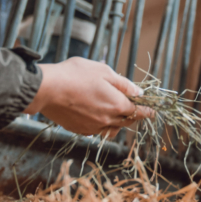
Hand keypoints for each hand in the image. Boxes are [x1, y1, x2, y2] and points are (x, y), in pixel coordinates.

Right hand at [24, 57, 154, 136]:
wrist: (47, 89)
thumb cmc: (75, 75)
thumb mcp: (103, 71)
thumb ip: (123, 84)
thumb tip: (139, 92)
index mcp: (116, 105)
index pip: (138, 110)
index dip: (147, 110)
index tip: (153, 111)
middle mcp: (107, 120)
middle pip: (127, 121)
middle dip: (134, 115)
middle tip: (137, 109)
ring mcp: (93, 127)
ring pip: (112, 128)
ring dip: (118, 121)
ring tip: (116, 111)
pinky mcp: (80, 130)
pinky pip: (97, 130)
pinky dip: (102, 124)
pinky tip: (97, 114)